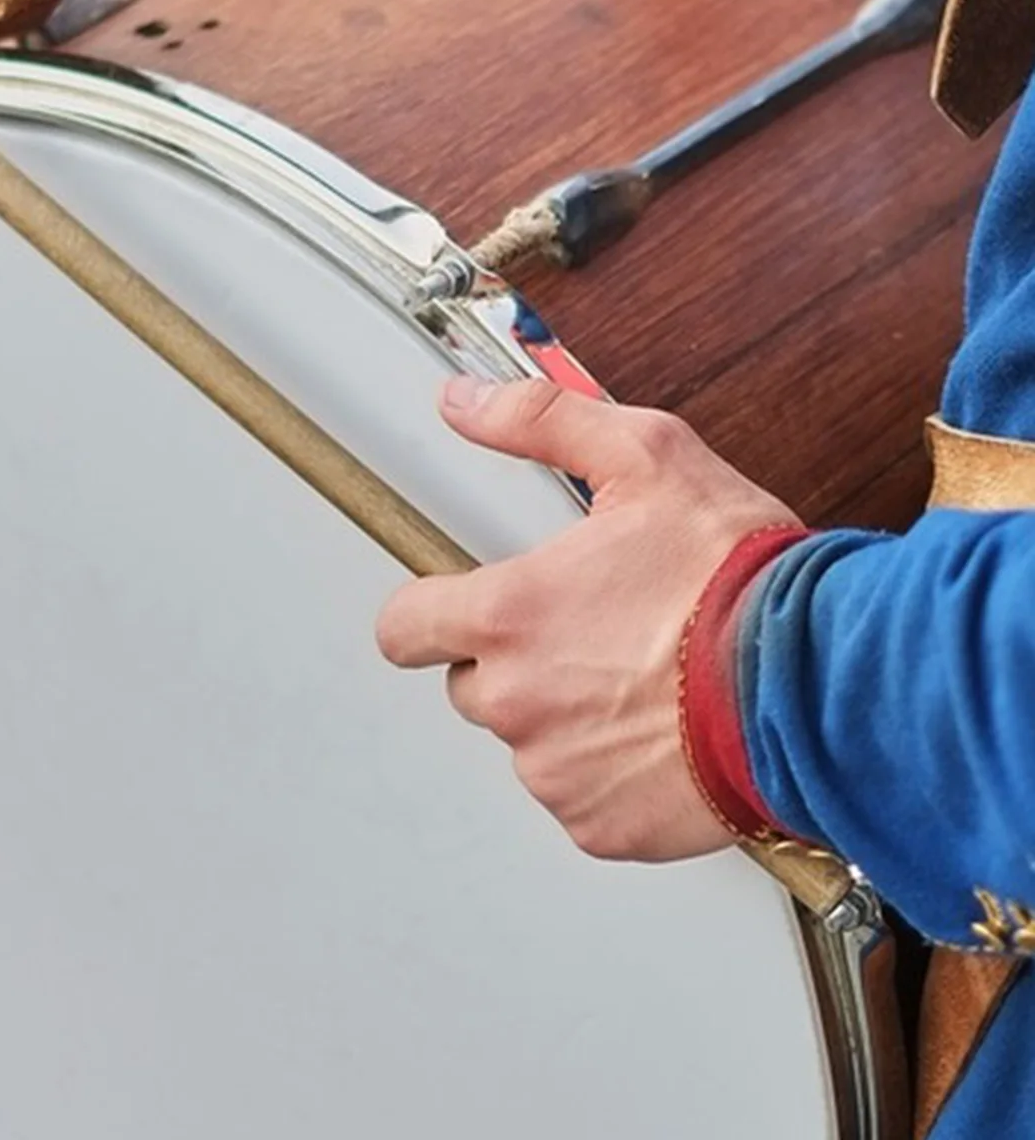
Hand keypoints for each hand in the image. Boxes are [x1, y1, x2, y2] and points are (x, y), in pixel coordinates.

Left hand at [375, 377, 797, 861]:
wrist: (826, 682)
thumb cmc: (742, 577)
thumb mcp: (645, 458)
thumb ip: (539, 422)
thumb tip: (464, 403)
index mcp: (508, 615)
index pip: (404, 628)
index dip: (428, 614)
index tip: (455, 608)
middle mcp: (517, 700)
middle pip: (473, 684)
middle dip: (516, 661)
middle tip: (592, 633)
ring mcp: (556, 771)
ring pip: (531, 741)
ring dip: (567, 717)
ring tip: (645, 681)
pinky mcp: (602, 826)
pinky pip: (580, 798)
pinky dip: (611, 774)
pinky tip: (666, 734)